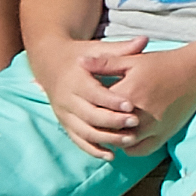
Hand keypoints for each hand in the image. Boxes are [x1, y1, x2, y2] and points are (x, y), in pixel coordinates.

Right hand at [35, 34, 152, 157]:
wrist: (50, 63)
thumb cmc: (79, 55)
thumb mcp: (96, 49)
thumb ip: (120, 49)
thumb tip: (145, 40)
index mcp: (75, 80)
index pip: (94, 94)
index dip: (112, 101)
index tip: (131, 105)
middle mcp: (66, 99)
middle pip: (90, 115)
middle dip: (113, 122)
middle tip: (135, 124)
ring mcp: (63, 114)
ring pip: (84, 132)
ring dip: (106, 139)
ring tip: (130, 141)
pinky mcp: (64, 123)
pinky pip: (77, 140)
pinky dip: (93, 149)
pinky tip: (111, 155)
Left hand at [89, 40, 195, 154]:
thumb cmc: (163, 63)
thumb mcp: (132, 60)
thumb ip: (104, 63)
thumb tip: (79, 62)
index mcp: (128, 93)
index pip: (98, 107)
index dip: (89, 106)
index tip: (86, 103)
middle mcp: (139, 113)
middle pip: (108, 127)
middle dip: (99, 125)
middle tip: (93, 120)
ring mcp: (152, 127)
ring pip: (123, 141)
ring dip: (113, 138)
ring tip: (108, 130)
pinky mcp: (164, 135)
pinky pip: (141, 149)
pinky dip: (130, 147)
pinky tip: (126, 139)